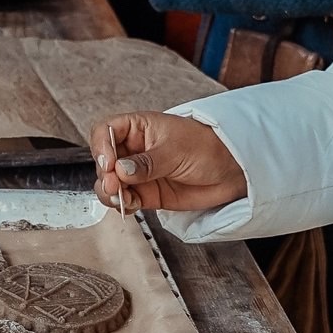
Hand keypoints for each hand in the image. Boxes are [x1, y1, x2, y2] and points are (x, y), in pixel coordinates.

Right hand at [91, 114, 246, 213]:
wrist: (231, 171)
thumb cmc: (206, 147)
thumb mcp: (175, 150)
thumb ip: (147, 162)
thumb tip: (120, 170)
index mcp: (138, 128)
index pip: (106, 130)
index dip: (101, 146)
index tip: (108, 162)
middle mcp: (134, 150)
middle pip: (104, 160)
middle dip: (105, 174)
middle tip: (115, 185)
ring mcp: (139, 173)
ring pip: (110, 183)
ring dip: (110, 192)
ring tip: (121, 198)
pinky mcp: (146, 194)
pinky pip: (124, 200)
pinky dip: (122, 204)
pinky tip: (130, 205)